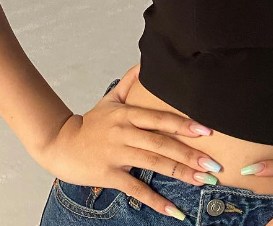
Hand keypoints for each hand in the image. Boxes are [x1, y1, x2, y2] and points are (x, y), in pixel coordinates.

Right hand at [35, 63, 221, 217]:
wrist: (60, 143)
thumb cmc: (90, 123)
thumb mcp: (109, 100)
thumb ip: (129, 82)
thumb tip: (145, 62)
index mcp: (127, 114)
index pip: (160, 118)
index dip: (184, 125)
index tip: (207, 131)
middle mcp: (124, 132)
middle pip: (161, 143)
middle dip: (189, 154)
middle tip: (213, 165)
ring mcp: (117, 154)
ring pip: (153, 164)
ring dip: (180, 174)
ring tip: (202, 181)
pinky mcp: (109, 174)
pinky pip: (135, 188)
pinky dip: (154, 200)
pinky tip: (172, 210)